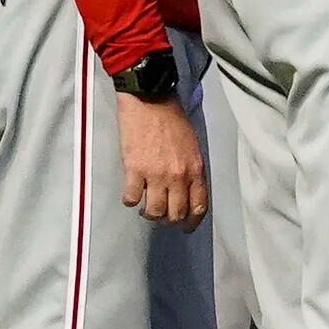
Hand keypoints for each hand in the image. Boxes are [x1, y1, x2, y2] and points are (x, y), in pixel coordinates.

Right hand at [117, 92, 209, 228]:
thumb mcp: (193, 146)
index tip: (185, 227)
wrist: (151, 101)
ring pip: (153, 211)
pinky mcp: (134, 170)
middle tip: (162, 215)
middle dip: (169, 219)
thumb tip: (186, 190)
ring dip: (149, 213)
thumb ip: (191, 170)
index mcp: (196, 169)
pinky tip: (131, 194)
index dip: (192, 222)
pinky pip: (131, 198)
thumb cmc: (173, 120)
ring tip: (145, 206)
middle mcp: (178, 176)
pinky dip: (130, 200)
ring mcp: (156, 174)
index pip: (199, 206)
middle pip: (175, 213)